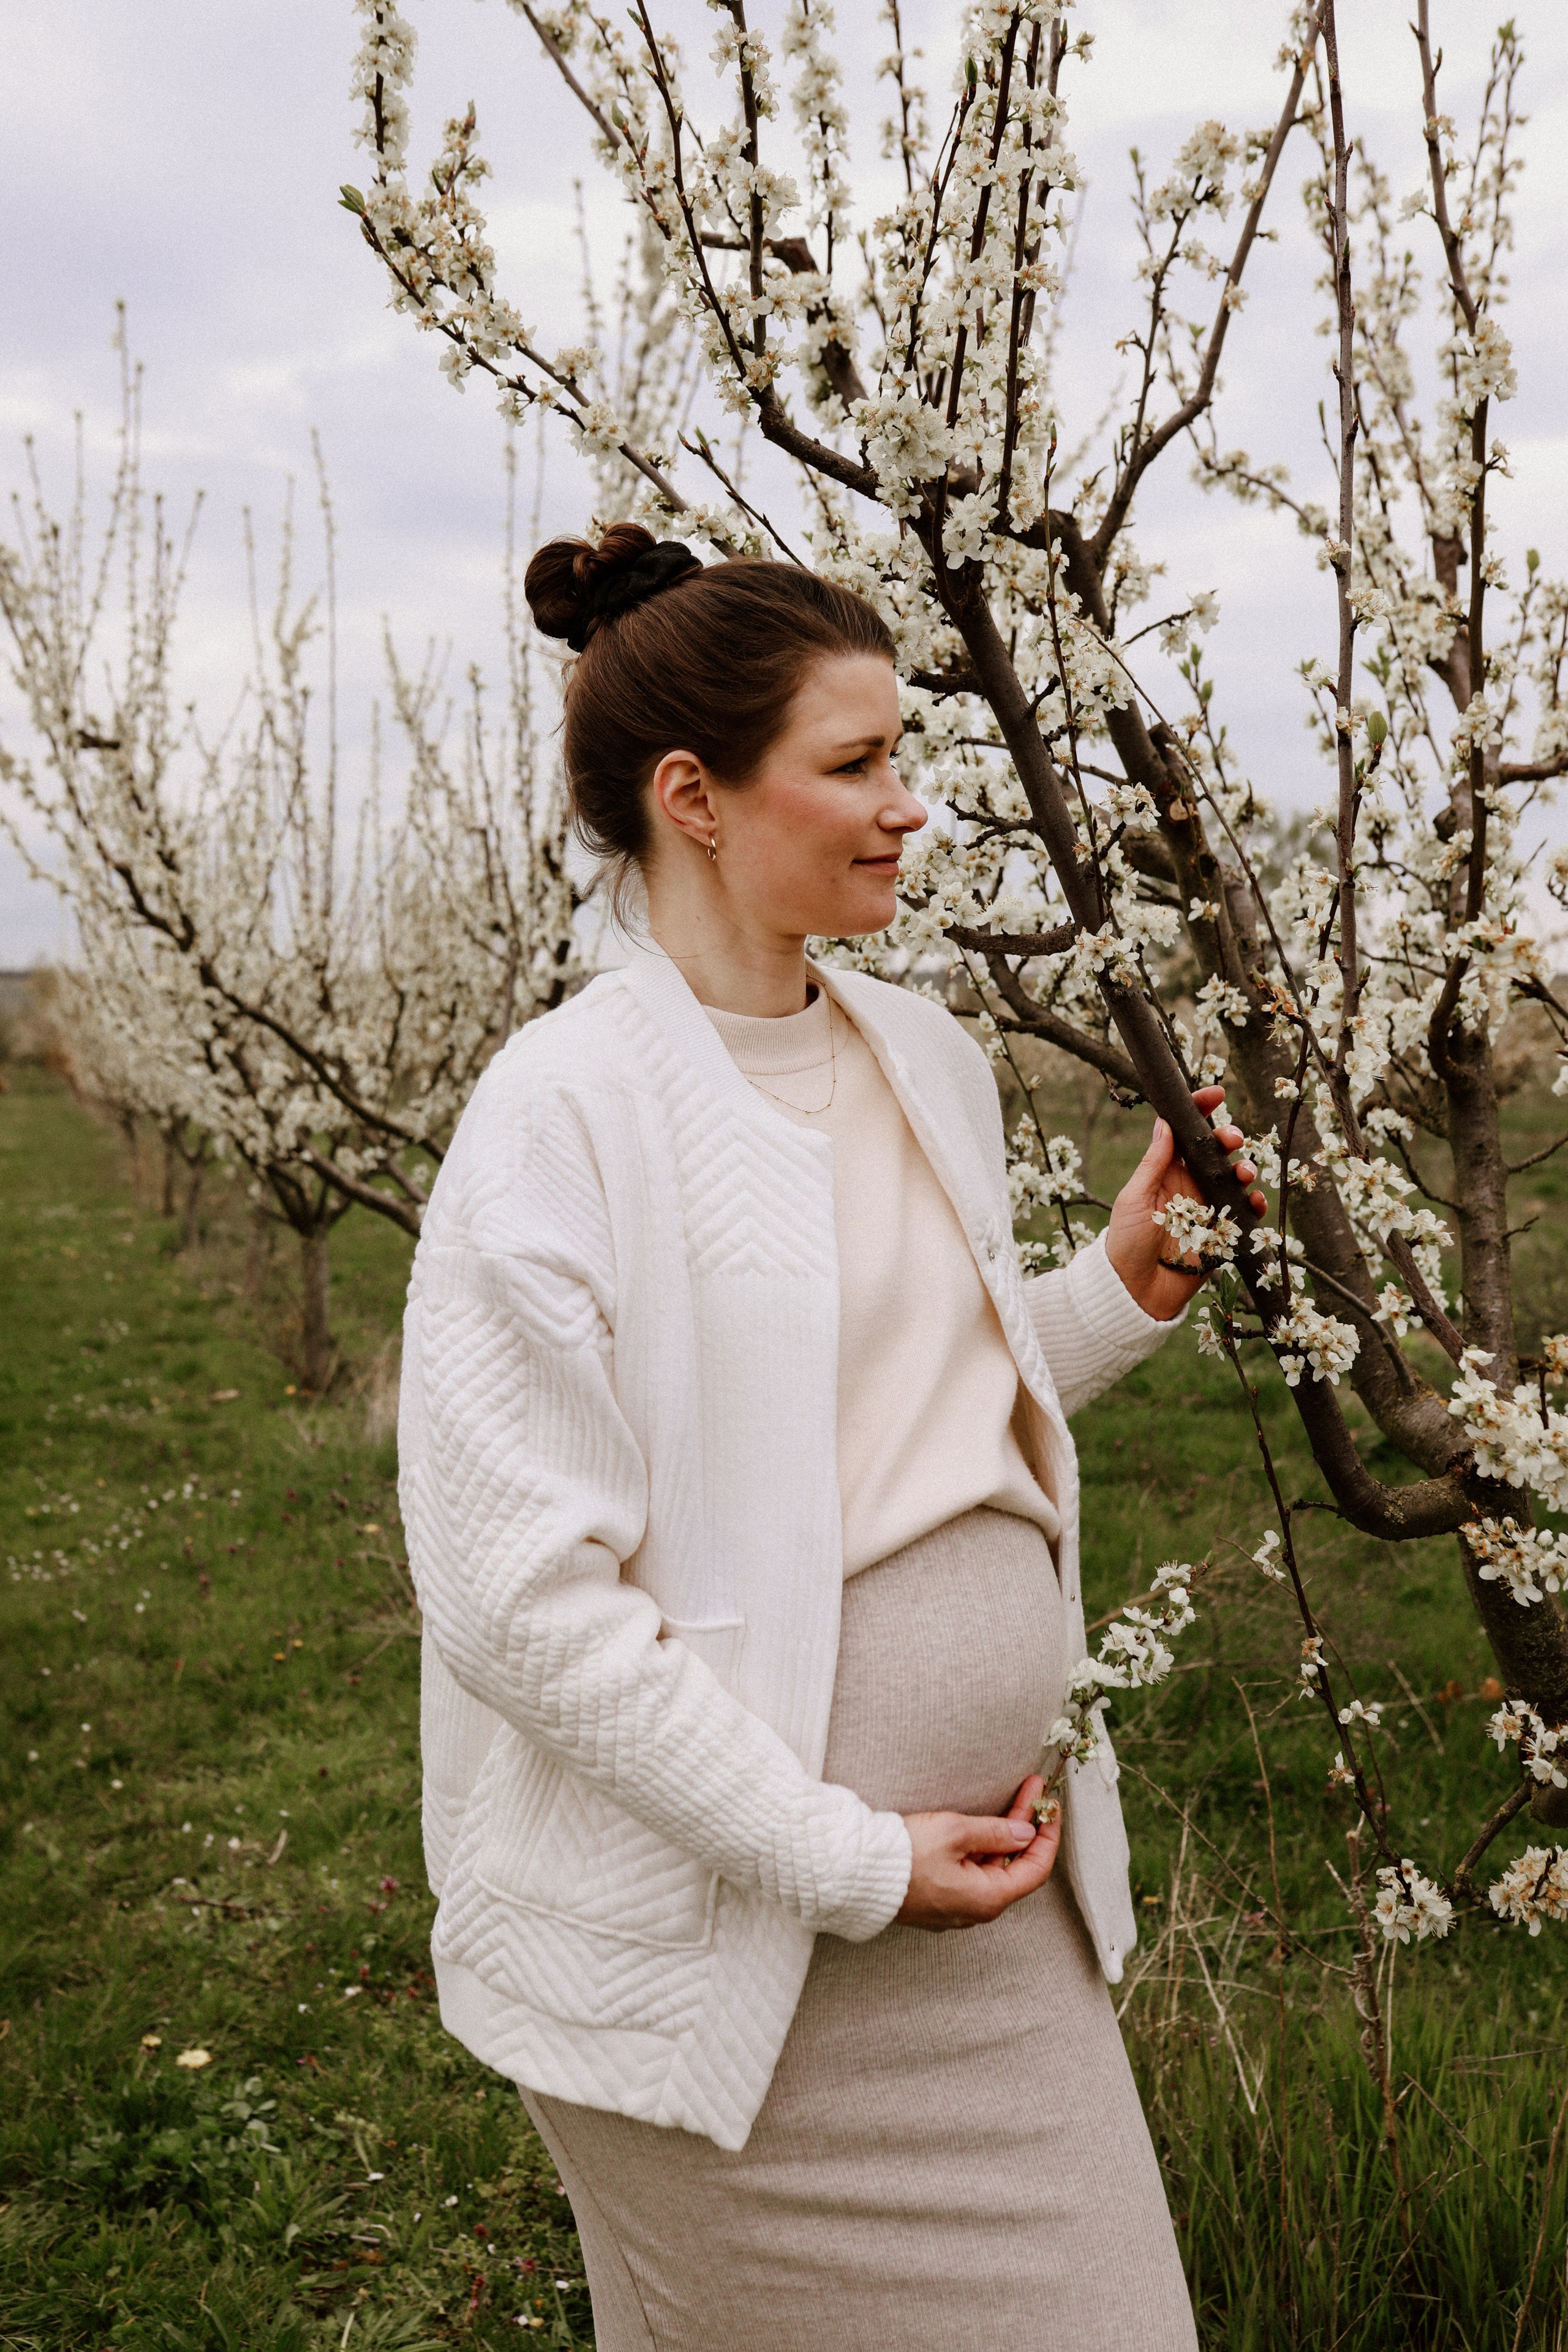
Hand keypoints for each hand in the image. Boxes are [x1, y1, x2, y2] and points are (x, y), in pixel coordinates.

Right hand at [895, 1774, 1060, 1931]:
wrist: (857, 1873)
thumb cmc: (905, 1854)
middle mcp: (976, 1909)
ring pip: (992, 1868)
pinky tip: (986, 1824)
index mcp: (987, 1898)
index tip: (1051, 1807)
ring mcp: (956, 1906)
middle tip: (1033, 1791)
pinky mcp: (939, 1898)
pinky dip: (985, 1846)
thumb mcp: (956, 1832)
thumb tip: (1026, 1833)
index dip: (1048, 1836)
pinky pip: (972, 1873)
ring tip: (1015, 1798)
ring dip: (1006, 1833)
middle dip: (1027, 1826)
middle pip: (1014, 1866)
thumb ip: (996, 1832)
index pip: (1035, 1869)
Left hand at [1105, 1084, 1265, 1322]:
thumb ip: (1154, 1163)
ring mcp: (1208, 1209)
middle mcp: (1189, 1186)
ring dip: (1244, 1170)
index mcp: (1165, 1172)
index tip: (1216, 1093)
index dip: (1200, 1111)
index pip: (1185, 1134)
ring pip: (1235, 1180)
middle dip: (1229, 1140)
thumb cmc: (1125, 1242)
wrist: (1134, 1291)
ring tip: (1243, 1173)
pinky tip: (1254, 1201)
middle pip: (1216, 1153)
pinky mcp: (1221, 1234)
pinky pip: (1245, 1215)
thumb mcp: (1135, 1198)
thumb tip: (1164, 1121)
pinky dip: (1254, 1205)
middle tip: (1232, 1140)